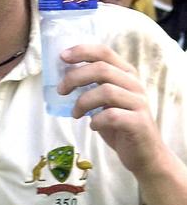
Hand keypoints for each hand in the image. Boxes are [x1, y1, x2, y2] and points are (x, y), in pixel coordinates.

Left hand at [58, 44, 169, 177]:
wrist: (144, 154)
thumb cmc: (118, 124)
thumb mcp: (104, 100)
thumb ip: (91, 85)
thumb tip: (63, 75)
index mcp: (125, 74)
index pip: (104, 52)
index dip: (81, 51)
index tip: (62, 57)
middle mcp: (134, 84)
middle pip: (101, 69)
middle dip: (74, 78)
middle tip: (61, 91)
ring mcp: (139, 103)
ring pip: (106, 91)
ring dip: (82, 102)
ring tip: (75, 114)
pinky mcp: (139, 122)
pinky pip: (112, 115)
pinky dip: (96, 121)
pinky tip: (93, 126)